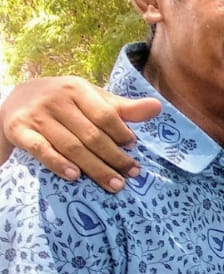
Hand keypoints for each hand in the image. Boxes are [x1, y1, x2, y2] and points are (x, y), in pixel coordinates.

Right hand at [1, 77, 158, 190]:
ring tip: (114, 184)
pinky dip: (58, 164)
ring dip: (94, 167)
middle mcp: (56, 100)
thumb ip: (123, 108)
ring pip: (71, 146)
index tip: (135, 149)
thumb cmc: (67, 103)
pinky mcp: (19, 130)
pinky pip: (41, 150)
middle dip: (114, 157)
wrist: (16, 99)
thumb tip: (158, 107)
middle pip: (91, 135)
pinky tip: (75, 176)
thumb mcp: (93, 99)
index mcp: (77, 89)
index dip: (122, 133)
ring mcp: (37, 115)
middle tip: (132, 174)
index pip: (105, 114)